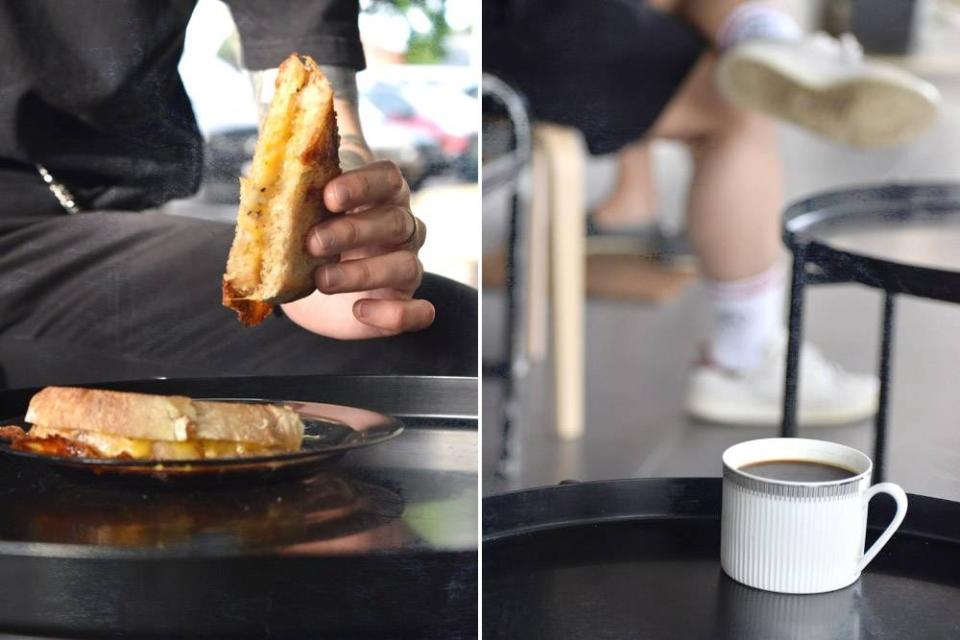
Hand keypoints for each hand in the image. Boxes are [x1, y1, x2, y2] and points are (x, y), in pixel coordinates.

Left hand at [280, 161, 433, 339]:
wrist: (306, 286)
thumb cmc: (309, 233)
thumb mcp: (297, 200)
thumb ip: (298, 161)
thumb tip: (282, 102)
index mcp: (380, 196)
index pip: (388, 178)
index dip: (363, 185)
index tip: (328, 196)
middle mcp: (400, 229)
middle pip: (395, 221)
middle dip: (354, 231)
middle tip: (312, 242)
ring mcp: (405, 267)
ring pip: (405, 266)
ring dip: (363, 272)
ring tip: (321, 281)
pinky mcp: (401, 304)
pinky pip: (419, 311)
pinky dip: (396, 314)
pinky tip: (360, 311)